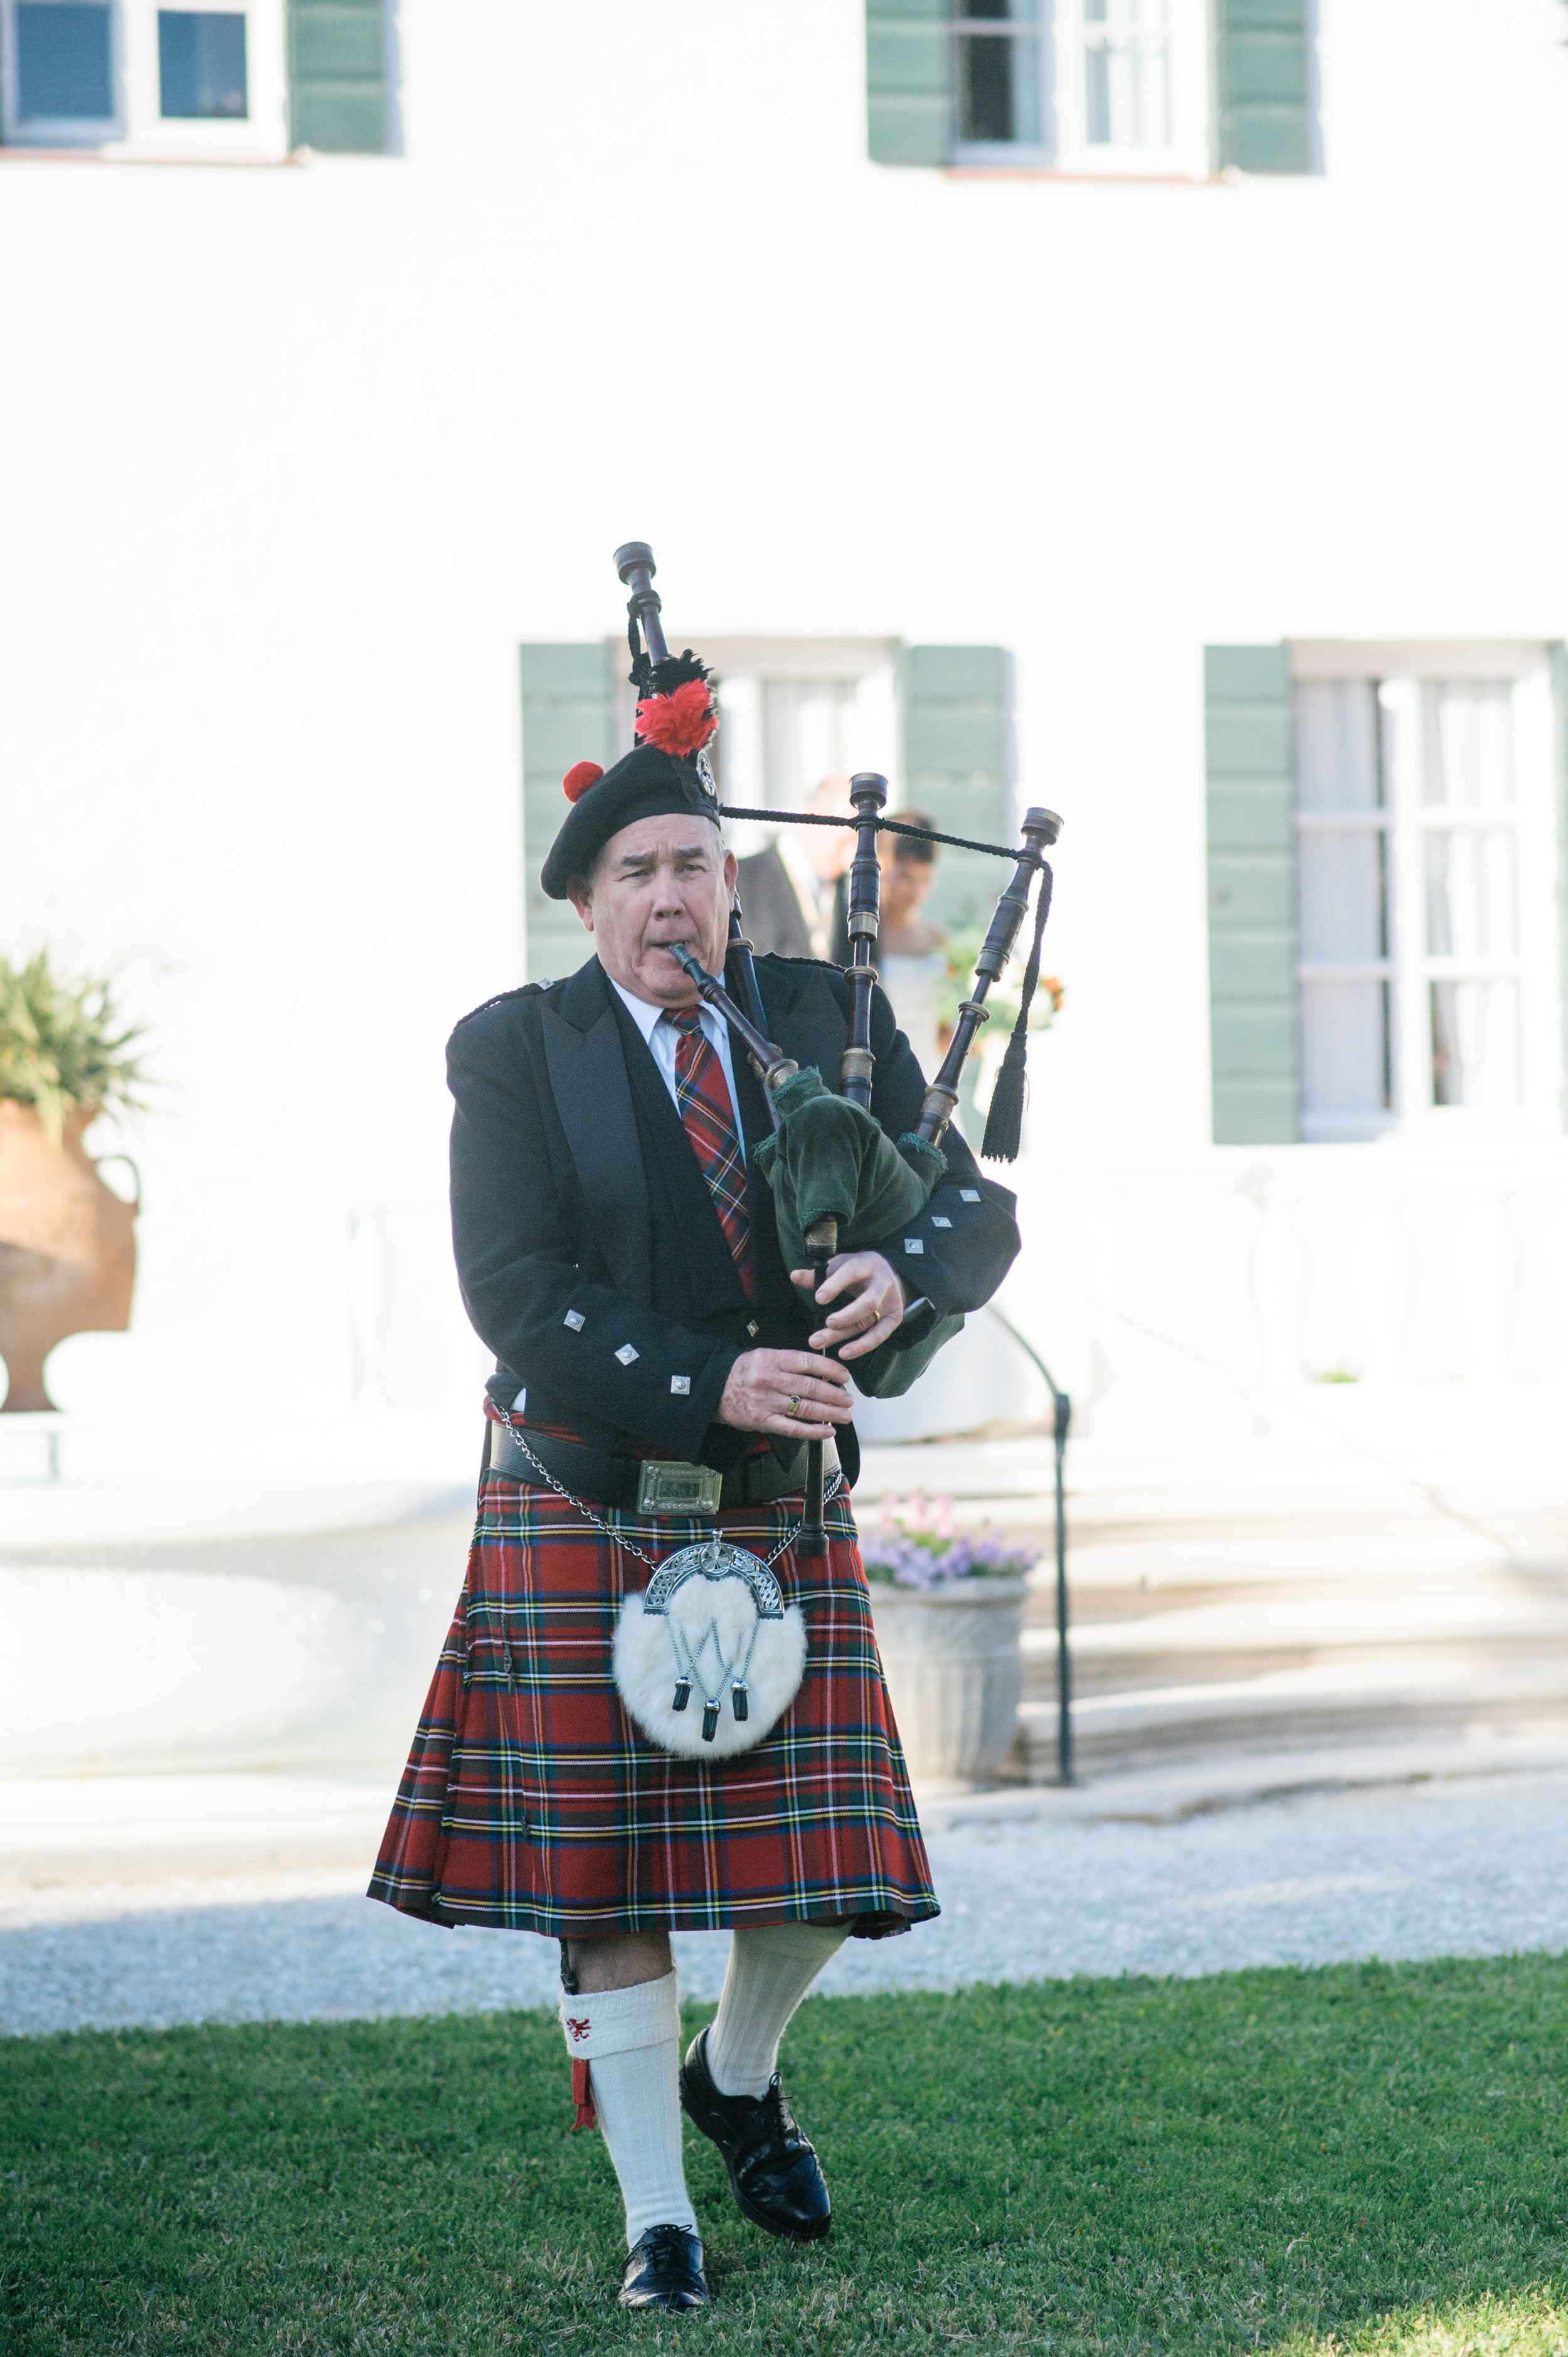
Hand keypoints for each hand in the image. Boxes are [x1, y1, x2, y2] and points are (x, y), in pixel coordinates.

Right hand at [717, 1347, 853, 1439]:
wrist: (713, 1388)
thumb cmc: (742, 1372)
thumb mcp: (764, 1356)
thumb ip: (790, 1363)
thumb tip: (821, 1372)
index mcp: (772, 1360)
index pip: (808, 1362)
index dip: (831, 1369)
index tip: (844, 1376)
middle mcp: (770, 1380)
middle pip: (810, 1387)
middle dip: (835, 1395)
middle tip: (849, 1399)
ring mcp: (766, 1402)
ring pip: (805, 1408)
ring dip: (830, 1413)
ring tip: (844, 1415)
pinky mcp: (762, 1421)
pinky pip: (792, 1428)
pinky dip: (813, 1431)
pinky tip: (827, 1432)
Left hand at [790, 1251, 908, 1361]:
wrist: (889, 1274)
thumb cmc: (858, 1270)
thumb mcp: (839, 1266)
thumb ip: (818, 1274)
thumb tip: (794, 1276)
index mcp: (867, 1264)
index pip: (851, 1273)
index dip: (835, 1285)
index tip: (819, 1298)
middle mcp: (882, 1283)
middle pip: (867, 1303)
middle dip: (846, 1316)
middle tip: (827, 1324)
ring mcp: (890, 1302)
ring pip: (868, 1321)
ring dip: (845, 1335)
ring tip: (821, 1343)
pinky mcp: (894, 1318)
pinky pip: (879, 1336)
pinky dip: (861, 1346)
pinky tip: (844, 1353)